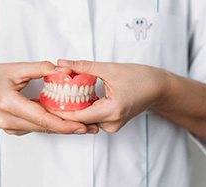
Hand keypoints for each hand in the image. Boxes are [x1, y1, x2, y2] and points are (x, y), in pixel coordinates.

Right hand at [0, 61, 88, 134]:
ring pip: (42, 129)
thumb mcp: (15, 68)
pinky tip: (66, 121)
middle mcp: (8, 120)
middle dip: (69, 128)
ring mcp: (10, 127)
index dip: (63, 124)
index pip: (41, 118)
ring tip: (85, 126)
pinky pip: (37, 127)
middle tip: (91, 127)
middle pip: (44, 127)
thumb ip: (40, 68)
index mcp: (8, 103)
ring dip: (63, 127)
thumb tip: (63, 70)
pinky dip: (52, 124)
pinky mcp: (14, 129)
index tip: (82, 126)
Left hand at [53, 59, 169, 132]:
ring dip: (74, 109)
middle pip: (80, 120)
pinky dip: (84, 110)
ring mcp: (113, 125)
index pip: (78, 116)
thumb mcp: (109, 69)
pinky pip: (93, 119)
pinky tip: (77, 99)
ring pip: (86, 120)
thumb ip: (83, 67)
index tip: (47, 103)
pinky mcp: (113, 123)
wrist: (158, 87)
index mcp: (112, 111)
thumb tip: (62, 63)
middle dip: (65, 109)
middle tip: (51, 97)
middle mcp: (112, 123)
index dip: (60, 111)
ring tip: (61, 97)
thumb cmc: (140, 78)